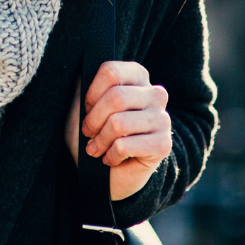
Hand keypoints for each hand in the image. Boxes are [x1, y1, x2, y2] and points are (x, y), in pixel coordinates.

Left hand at [79, 61, 170, 200]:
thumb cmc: (94, 132)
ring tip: (97, 148)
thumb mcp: (81, 104)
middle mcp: (156, 94)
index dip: (91, 94)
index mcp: (138, 76)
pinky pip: (125, 145)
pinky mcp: (163, 144)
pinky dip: (110, 155)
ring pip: (119, 123)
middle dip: (93, 120)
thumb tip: (80, 73)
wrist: (105, 172)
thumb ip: (82, 85)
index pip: (111, 71)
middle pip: (116, 97)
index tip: (87, 109)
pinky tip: (112, 158)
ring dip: (100, 141)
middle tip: (88, 133)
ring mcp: (163, 119)